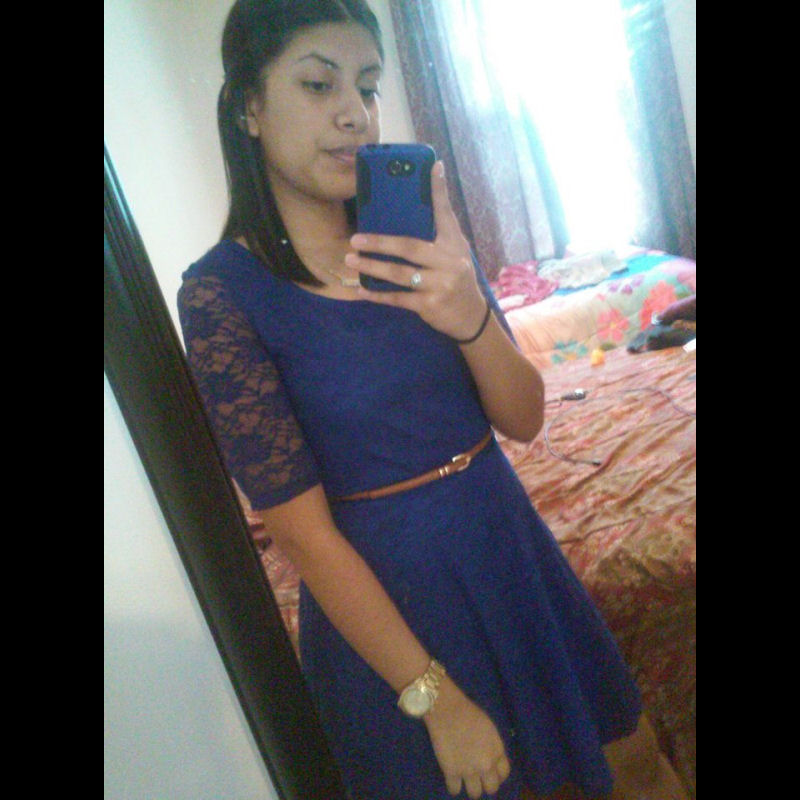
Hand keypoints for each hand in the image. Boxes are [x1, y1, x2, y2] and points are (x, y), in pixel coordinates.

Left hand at [346, 161, 487, 340]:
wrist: (470, 316)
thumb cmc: (456, 278)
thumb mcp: (454, 253)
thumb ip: (438, 235)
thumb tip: (414, 210)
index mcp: (454, 244)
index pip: (446, 213)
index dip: (439, 190)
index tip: (434, 166)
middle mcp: (449, 262)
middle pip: (409, 247)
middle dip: (379, 243)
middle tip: (355, 239)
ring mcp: (439, 284)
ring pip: (399, 274)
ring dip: (372, 267)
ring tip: (351, 260)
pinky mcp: (429, 305)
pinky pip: (398, 298)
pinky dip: (378, 295)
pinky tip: (361, 291)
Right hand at [423, 678, 511, 797]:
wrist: (448, 710)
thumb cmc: (469, 713)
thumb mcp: (489, 729)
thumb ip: (493, 747)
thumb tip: (490, 759)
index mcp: (497, 752)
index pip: (504, 774)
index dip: (497, 775)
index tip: (490, 772)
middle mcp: (486, 765)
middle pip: (491, 788)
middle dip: (485, 784)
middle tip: (477, 777)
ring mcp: (469, 771)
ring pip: (475, 794)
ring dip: (470, 787)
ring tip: (464, 779)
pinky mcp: (451, 772)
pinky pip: (454, 791)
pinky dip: (453, 786)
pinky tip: (452, 778)